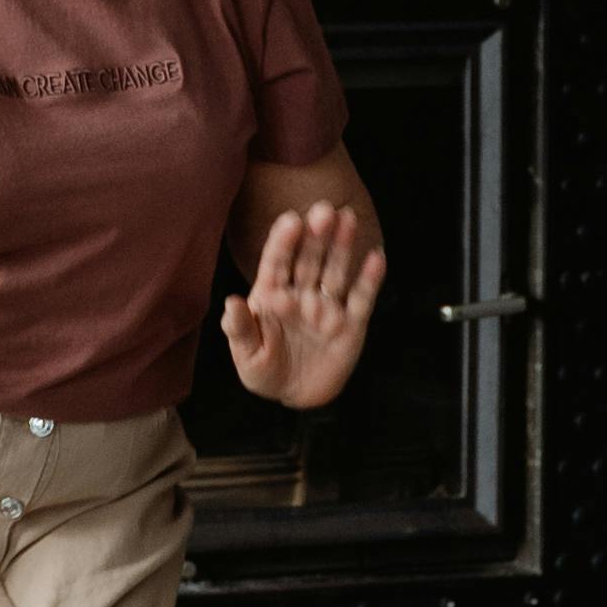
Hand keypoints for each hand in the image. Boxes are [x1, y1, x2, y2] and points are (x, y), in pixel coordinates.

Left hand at [223, 199, 385, 410]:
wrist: (294, 396)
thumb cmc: (263, 371)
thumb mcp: (246, 355)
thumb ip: (239, 329)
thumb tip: (231, 302)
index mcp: (272, 295)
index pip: (277, 263)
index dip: (283, 241)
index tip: (290, 221)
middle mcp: (302, 294)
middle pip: (309, 259)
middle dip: (316, 235)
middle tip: (323, 210)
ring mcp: (327, 307)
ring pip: (336, 271)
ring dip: (342, 246)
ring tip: (347, 219)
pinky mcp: (351, 325)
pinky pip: (361, 299)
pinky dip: (370, 279)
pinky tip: (375, 257)